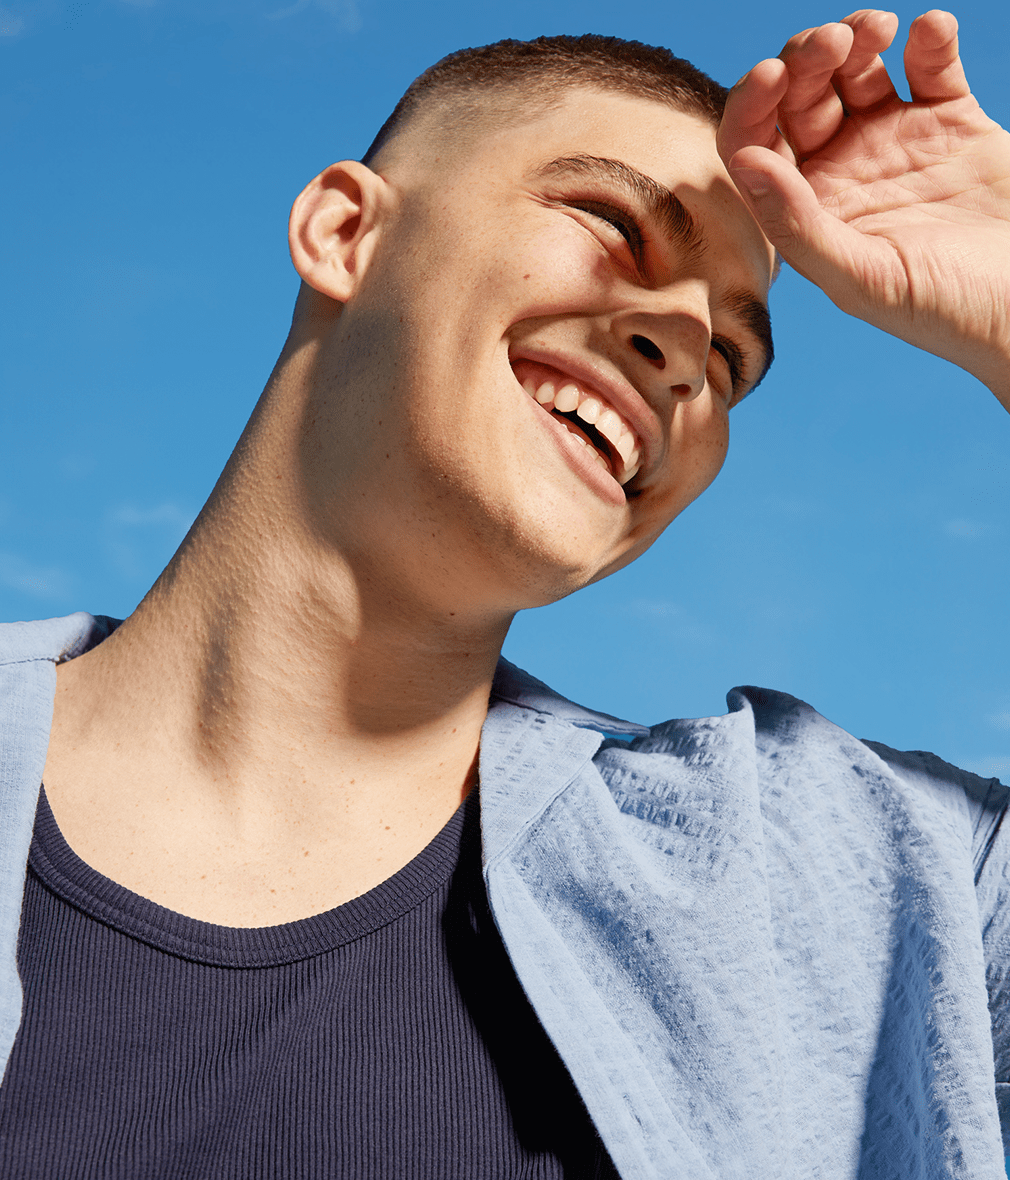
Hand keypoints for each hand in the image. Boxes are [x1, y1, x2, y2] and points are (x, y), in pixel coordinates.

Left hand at [718, 10, 1009, 408]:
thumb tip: (746, 163)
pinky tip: (930, 30)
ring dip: (857, 37)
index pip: (754, 145)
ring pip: (858, 69)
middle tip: (835, 41)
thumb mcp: (861, 278)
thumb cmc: (941, 310)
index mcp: (807, 210)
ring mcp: (895, 143)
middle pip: (801, 96)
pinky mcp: (952, 121)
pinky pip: (930, 64)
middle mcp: (842, 171)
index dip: (752, 104)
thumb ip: (798, 227)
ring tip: (877, 29)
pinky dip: (927, 38)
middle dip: (807, 57)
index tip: (772, 75)